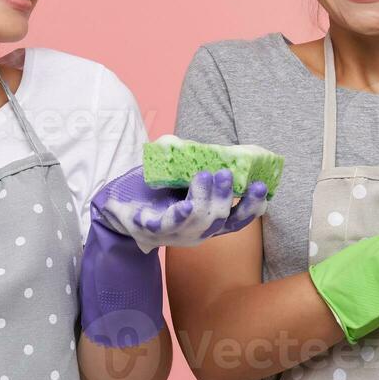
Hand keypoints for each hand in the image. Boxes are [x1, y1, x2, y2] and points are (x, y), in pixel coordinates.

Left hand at [92, 166, 268, 251]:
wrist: (117, 205)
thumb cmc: (153, 190)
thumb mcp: (179, 174)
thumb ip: (195, 160)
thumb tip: (210, 146)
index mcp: (207, 220)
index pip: (237, 219)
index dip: (252, 206)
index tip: (261, 187)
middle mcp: (196, 231)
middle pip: (221, 220)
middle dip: (227, 197)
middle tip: (226, 174)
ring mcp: (174, 233)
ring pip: (199, 222)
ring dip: (206, 199)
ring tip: (205, 175)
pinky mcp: (151, 229)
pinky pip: (169, 225)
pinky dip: (180, 216)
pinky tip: (186, 204)